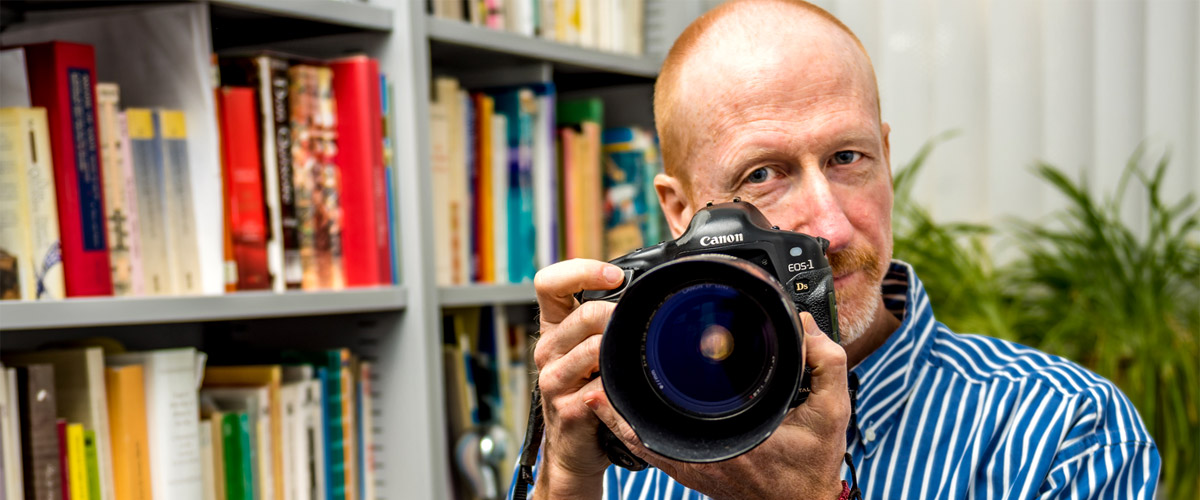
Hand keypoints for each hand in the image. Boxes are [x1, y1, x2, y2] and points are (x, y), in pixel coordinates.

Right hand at [530, 259, 625, 499]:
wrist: (573, 451)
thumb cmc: (589, 395)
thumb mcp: (589, 352)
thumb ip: (604, 322)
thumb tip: (644, 292)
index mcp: (553, 329)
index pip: (548, 282)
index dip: (581, 270)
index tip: (614, 276)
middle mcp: (547, 350)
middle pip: (584, 313)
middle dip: (619, 315)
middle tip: (639, 326)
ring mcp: (553, 380)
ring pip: (595, 347)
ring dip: (621, 350)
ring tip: (633, 359)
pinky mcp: (568, 407)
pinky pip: (602, 386)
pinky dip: (620, 385)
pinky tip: (626, 389)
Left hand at [584, 311, 849, 499]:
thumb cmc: (809, 468)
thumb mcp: (831, 414)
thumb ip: (826, 363)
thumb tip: (805, 325)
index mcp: (730, 438)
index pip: (678, 403)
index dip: (653, 375)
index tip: (636, 347)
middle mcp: (700, 453)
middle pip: (643, 417)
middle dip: (625, 382)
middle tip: (609, 348)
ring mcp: (689, 463)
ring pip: (636, 432)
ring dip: (619, 404)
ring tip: (604, 370)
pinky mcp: (686, 467)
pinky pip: (645, 443)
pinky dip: (627, 423)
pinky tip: (615, 403)